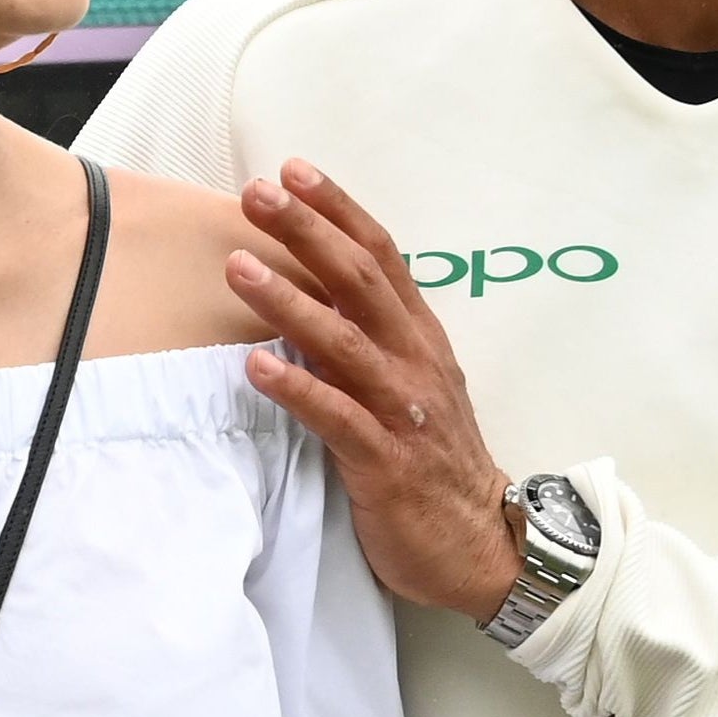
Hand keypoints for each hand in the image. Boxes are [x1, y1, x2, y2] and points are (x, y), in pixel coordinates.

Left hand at [224, 159, 520, 620]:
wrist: (480, 545)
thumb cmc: (432, 461)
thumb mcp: (410, 385)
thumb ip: (370, 338)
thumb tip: (313, 292)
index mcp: (420, 338)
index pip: (382, 256)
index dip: (338, 210)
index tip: (292, 171)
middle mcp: (415, 363)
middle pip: (360, 282)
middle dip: (307, 232)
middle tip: (256, 194)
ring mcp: (402, 411)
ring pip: (345, 343)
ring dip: (288, 302)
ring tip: (236, 268)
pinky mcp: (386, 462)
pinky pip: (338, 418)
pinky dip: (298, 390)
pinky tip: (256, 368)